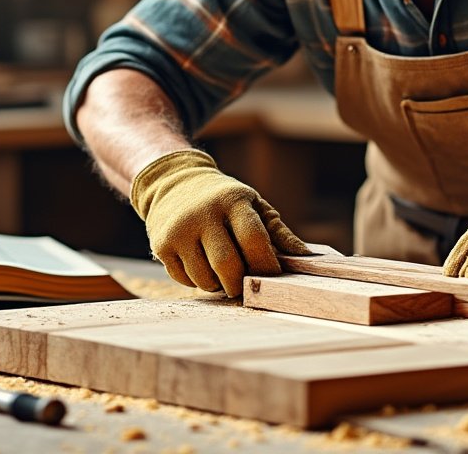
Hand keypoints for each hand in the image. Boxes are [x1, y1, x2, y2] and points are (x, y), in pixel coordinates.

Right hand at [130, 149, 309, 296]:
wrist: (173, 182)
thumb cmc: (224, 199)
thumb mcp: (253, 205)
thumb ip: (278, 231)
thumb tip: (306, 256)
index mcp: (232, 200)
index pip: (253, 239)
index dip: (266, 265)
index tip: (271, 276)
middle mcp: (203, 213)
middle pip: (227, 265)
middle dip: (240, 284)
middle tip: (245, 285)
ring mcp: (179, 230)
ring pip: (204, 279)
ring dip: (218, 286)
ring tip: (223, 274)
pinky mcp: (161, 245)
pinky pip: (184, 280)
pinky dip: (198, 282)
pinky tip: (202, 267)